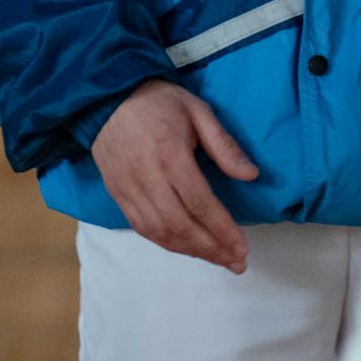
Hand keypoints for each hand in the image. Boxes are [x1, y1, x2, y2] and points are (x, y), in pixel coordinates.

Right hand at [91, 80, 258, 274]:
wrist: (108, 97)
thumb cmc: (158, 101)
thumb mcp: (197, 110)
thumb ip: (223, 144)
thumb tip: (252, 175)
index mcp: (171, 156)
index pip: (201, 204)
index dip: (223, 230)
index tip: (242, 248)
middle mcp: (148, 179)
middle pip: (181, 226)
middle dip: (212, 249)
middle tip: (236, 262)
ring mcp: (129, 190)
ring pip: (161, 233)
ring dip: (191, 251)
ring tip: (217, 258)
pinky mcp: (117, 195)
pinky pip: (142, 229)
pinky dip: (166, 243)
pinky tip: (185, 247)